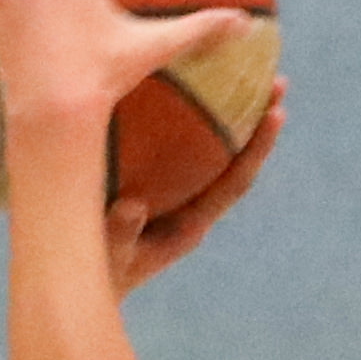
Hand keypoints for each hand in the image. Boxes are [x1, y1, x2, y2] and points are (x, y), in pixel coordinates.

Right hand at [105, 78, 286, 294]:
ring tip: (249, 75)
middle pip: (236, 161)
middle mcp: (192, 208)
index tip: (276, 114)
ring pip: (214, 152)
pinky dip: (194, 118)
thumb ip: (120, 235)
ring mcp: (177, 196)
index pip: (234, 183)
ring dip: (233, 115)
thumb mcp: (107, 259)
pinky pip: (183, 148)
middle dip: (258, 122)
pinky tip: (189, 87)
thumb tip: (133, 206)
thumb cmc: (96, 273)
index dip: (257, 149)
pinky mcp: (157, 185)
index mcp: (189, 225)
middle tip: (277, 81)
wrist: (82, 284)